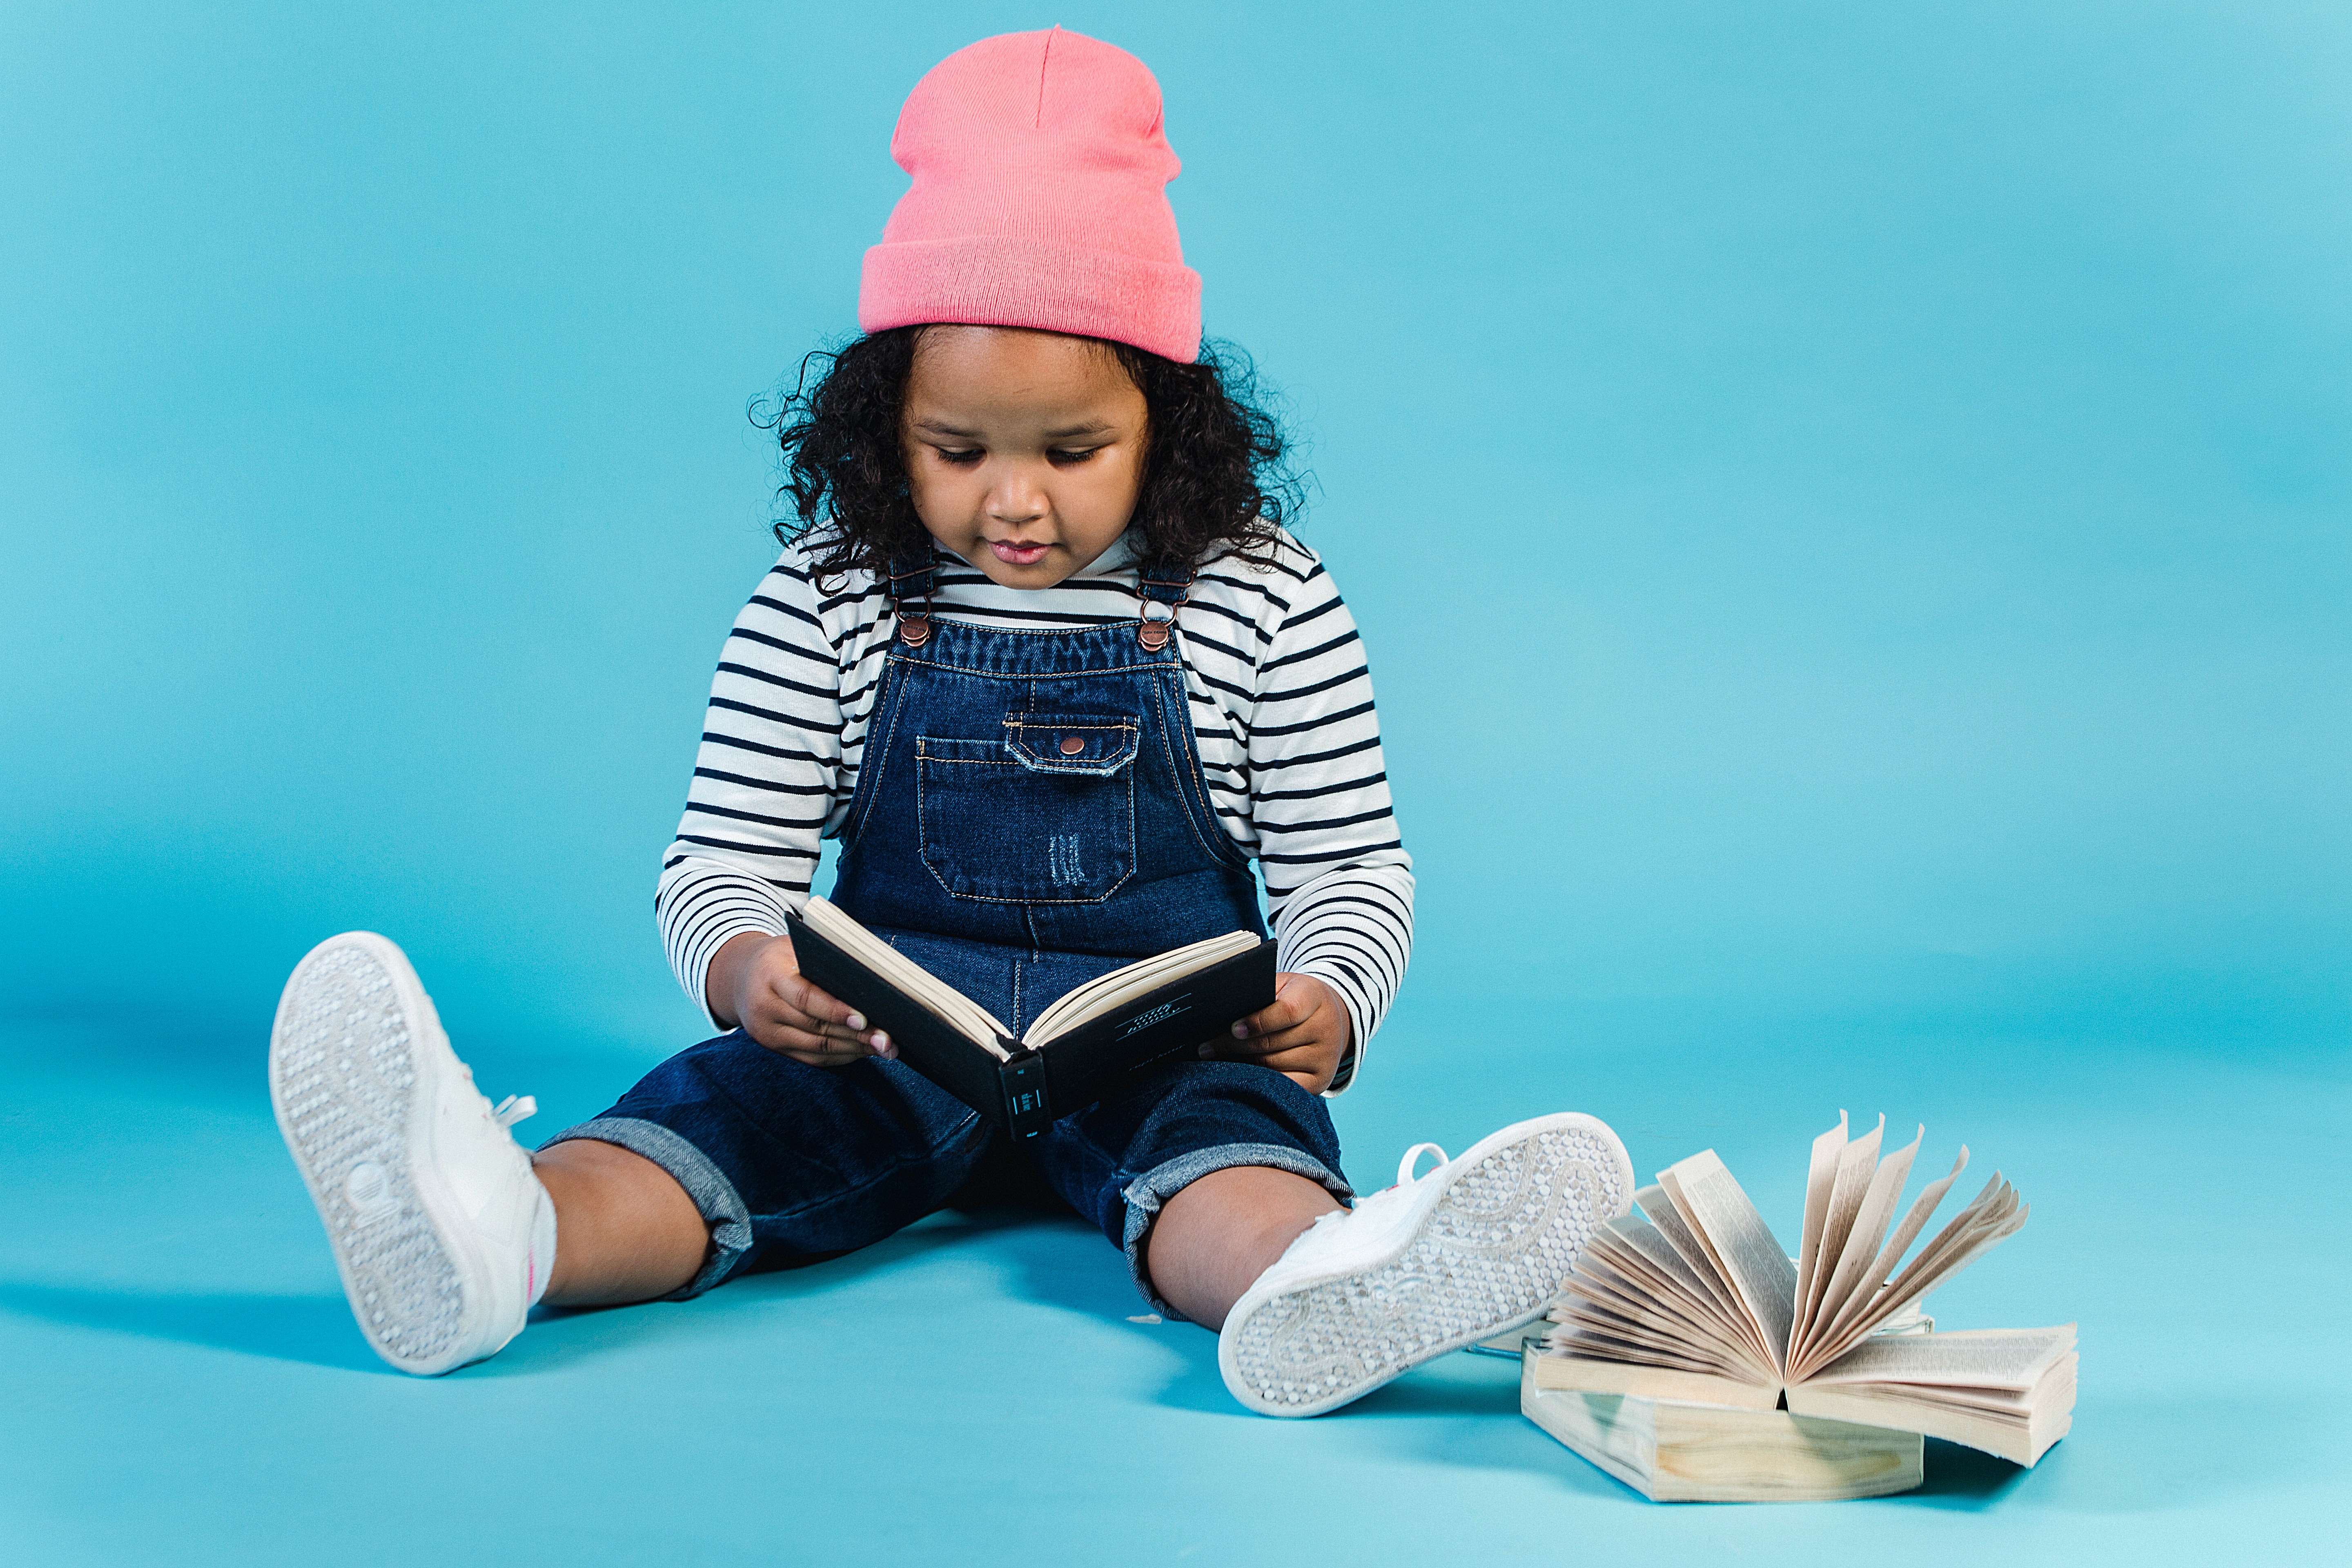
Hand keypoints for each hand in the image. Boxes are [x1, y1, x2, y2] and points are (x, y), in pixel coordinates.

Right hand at [707, 931, 894, 1067]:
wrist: (739, 976)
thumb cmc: (781, 956)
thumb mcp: (796, 946)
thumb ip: (826, 959)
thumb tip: (873, 979)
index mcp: (770, 976)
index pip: (806, 998)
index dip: (836, 1011)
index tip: (865, 1019)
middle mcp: (765, 1009)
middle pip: (816, 1027)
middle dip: (856, 1036)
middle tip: (888, 1039)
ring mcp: (768, 1034)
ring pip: (818, 1048)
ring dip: (855, 1050)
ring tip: (886, 1047)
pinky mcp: (776, 1048)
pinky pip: (813, 1058)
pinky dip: (842, 1056)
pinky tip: (865, 1050)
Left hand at [1203, 972, 1349, 1093]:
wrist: (1331, 1019)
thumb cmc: (1293, 998)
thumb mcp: (1282, 985)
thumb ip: (1257, 994)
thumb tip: (1217, 1010)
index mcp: (1315, 996)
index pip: (1288, 1011)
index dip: (1257, 1022)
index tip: (1232, 1028)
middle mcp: (1326, 1028)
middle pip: (1274, 1043)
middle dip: (1234, 1047)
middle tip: (1205, 1048)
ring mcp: (1325, 1058)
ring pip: (1274, 1067)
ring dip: (1241, 1065)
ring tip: (1214, 1061)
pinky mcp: (1321, 1081)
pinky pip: (1283, 1086)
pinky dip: (1258, 1082)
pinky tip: (1238, 1076)